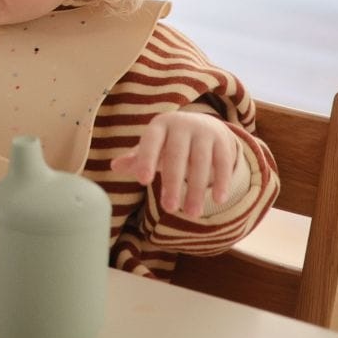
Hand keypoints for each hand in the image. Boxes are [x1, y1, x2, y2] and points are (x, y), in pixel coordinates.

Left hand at [110, 111, 240, 218]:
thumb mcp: (152, 146)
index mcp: (159, 126)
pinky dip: (222, 181)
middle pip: (176, 156)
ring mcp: (204, 132)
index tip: (143, 182)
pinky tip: (218, 200)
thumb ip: (136, 158)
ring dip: (197, 189)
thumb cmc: (169, 142)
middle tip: (169, 209)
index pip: (151, 142)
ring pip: (201, 162)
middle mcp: (182, 126)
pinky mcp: (223, 141)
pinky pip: (223, 162)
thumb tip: (114, 166)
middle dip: (173, 183)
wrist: (203, 124)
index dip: (147, 160)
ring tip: (192, 213)